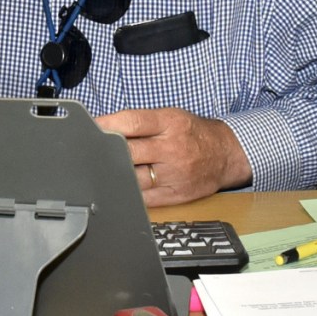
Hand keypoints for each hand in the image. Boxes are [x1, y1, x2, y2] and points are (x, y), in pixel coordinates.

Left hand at [95, 107, 251, 205]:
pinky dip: (128, 192)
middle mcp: (172, 149)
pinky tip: (119, 186)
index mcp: (170, 124)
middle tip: (90, 152)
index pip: (132, 123)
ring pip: (133, 178)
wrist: (226, 154)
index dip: (107, 125)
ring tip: (101, 171)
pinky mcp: (176, 195)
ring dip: (114, 174)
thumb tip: (105, 126)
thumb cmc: (193, 133)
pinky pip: (144, 198)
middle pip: (129, 152)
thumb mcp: (171, 117)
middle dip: (106, 152)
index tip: (90, 128)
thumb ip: (141, 122)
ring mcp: (174, 174)